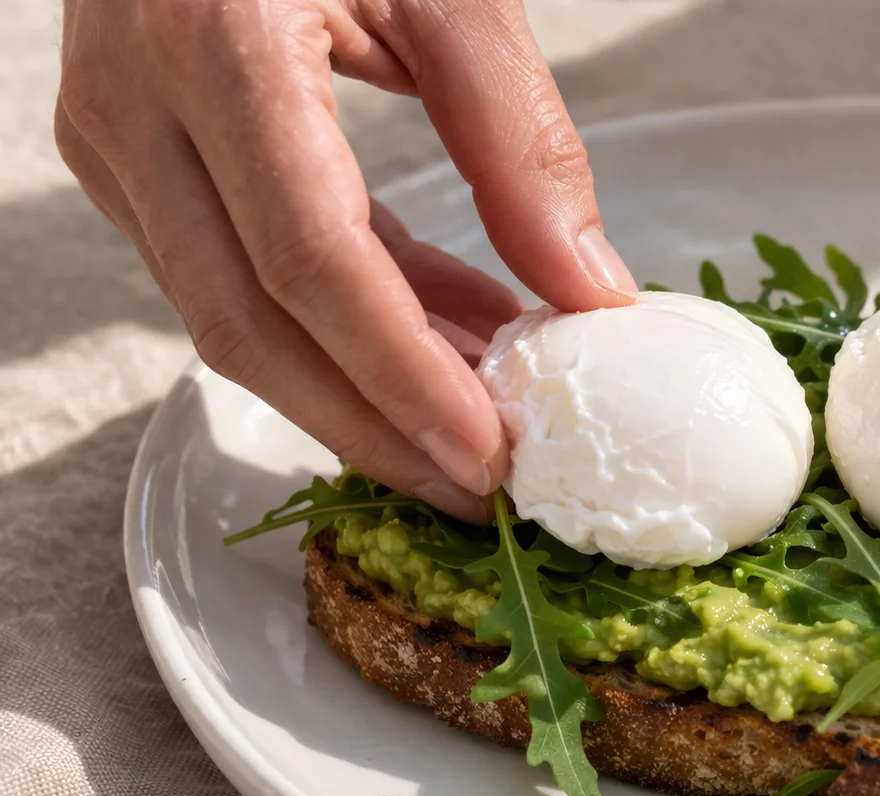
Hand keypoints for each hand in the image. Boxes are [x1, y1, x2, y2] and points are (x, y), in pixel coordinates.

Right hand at [55, 0, 637, 521]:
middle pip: (249, 325)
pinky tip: (439, 343)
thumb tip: (585, 295)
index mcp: (213, 45)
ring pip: (231, 316)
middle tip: (479, 488)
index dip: (400, 376)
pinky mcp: (134, 159)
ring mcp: (117, 139)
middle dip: (372, 427)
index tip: (485, 455)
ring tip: (479, 422)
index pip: (308, 263)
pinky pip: (236, 273)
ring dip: (358, 386)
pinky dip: (340, 324)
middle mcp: (134, 107)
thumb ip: (521, 140)